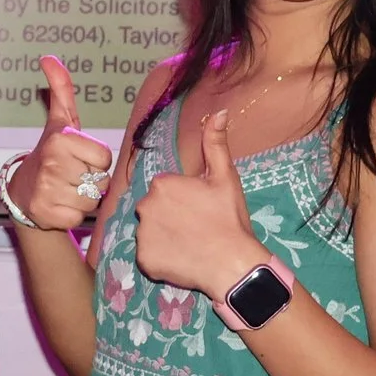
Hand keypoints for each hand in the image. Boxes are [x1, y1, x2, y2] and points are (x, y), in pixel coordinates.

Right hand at [8, 56, 113, 230]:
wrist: (23, 191)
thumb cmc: (51, 153)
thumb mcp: (59, 121)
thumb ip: (61, 89)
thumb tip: (48, 57)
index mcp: (61, 140)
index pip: (104, 157)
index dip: (95, 160)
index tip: (79, 158)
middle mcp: (52, 164)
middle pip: (100, 180)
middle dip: (91, 180)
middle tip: (72, 175)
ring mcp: (48, 191)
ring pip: (92, 200)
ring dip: (83, 198)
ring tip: (67, 189)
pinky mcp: (47, 214)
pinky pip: (78, 217)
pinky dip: (72, 214)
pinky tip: (59, 205)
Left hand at [133, 109, 265, 298]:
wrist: (233, 263)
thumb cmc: (229, 218)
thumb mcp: (225, 177)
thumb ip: (215, 143)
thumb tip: (219, 112)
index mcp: (162, 184)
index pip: (165, 189)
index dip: (183, 199)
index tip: (200, 210)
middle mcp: (144, 205)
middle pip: (154, 208)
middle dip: (170, 216)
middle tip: (195, 228)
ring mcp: (142, 234)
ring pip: (150, 231)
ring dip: (164, 236)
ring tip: (189, 244)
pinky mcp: (144, 260)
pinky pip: (148, 255)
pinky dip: (161, 257)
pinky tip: (181, 258)